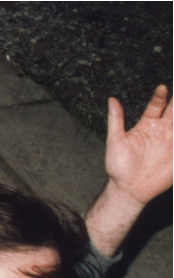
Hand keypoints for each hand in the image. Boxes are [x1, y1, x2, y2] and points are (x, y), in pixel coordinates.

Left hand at [86, 85, 172, 255]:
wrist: (128, 189)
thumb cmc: (118, 166)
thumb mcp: (115, 141)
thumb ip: (116, 119)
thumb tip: (111, 99)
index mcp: (147, 124)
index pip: (157, 104)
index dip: (161, 95)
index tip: (162, 87)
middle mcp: (162, 130)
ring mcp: (172, 141)